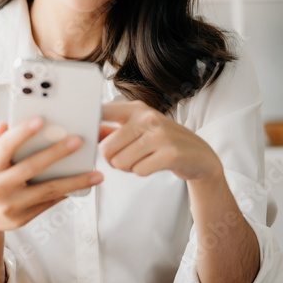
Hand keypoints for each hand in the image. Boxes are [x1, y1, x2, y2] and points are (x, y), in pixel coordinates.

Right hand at [0, 117, 103, 232]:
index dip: (22, 133)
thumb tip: (4, 124)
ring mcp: (11, 205)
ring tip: (97, 174)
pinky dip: (65, 193)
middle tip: (78, 141)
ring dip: (74, 182)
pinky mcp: (22, 219)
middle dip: (56, 153)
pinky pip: (48, 203)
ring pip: (47, 191)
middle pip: (31, 168)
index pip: (5, 147)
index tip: (41, 120)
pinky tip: (82, 185)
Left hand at [97, 100, 221, 181]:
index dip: (89, 124)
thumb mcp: (137, 130)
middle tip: (129, 157)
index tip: (84, 132)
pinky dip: (142, 172)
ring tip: (144, 160)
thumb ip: (111, 131)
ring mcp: (160, 135)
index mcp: (136, 109)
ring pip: (121, 162)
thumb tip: (87, 132)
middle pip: (106, 148)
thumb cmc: (162, 142)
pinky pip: (138, 170)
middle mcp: (147, 118)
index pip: (102, 112)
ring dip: (129, 167)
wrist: (199, 156)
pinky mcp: (170, 153)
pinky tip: (154, 165)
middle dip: (113, 160)